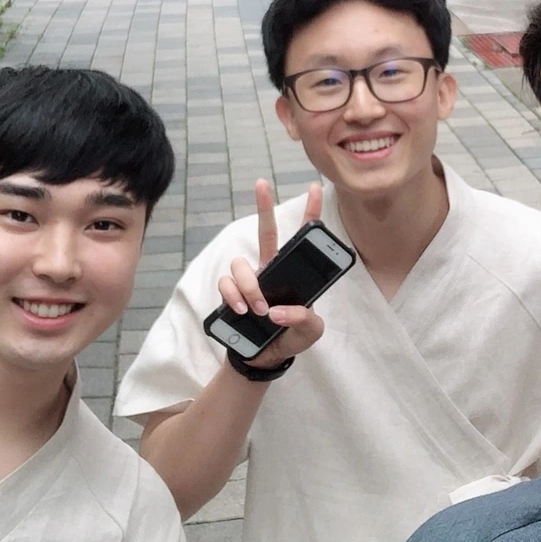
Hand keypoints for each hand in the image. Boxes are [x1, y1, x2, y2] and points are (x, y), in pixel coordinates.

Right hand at [217, 181, 325, 370]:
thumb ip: (305, 320)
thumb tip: (278, 311)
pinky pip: (226, 284)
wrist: (266, 359)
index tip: (315, 188)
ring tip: (260, 309)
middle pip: (265, 232)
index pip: (302, 240)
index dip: (310, 214)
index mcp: (293, 274)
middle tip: (262, 183)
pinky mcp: (231, 295)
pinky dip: (234, 296)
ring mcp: (249, 281)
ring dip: (250, 286)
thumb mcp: (311, 332)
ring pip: (241, 264)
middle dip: (263, 206)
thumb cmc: (291, 339)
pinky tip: (243, 311)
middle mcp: (270, 270)